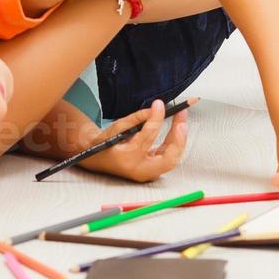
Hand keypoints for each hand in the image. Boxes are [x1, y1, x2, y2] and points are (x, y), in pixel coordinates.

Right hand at [78, 98, 194, 181]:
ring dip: (179, 139)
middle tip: (182, 119)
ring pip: (172, 159)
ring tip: (181, 119)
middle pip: (168, 158)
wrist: (97, 159)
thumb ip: (136, 118)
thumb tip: (155, 109)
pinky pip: (168, 158)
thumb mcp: (116, 127)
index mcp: (126, 158)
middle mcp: (139, 170)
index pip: (147, 136)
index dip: (156, 118)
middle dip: (178, 138)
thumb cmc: (105, 143)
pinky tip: (177, 129)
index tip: (160, 104)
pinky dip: (174, 143)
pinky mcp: (153, 171)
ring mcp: (148, 173)